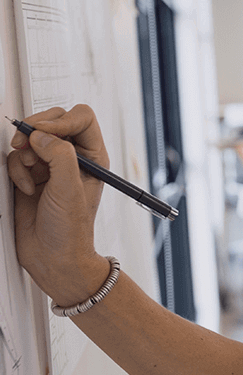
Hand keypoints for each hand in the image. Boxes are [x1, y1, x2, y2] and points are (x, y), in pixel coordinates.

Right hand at [8, 105, 111, 302]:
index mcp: (93, 156)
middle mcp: (73, 157)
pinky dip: (16, 170)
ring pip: (31, 139)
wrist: (52, 257)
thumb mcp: (70, 189)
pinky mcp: (30, 175)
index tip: (43, 133)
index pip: (81, 118)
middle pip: (54, 121)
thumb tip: (41, 135)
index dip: (61, 120)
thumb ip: (59, 156)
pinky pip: (17, 158)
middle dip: (36, 129)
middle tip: (24, 142)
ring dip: (25, 155)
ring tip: (30, 176)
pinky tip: (26, 189)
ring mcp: (50, 166)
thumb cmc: (71, 229)